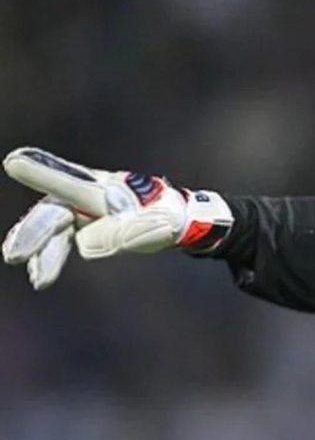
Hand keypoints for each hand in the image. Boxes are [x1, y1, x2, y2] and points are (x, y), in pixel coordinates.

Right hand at [2, 148, 232, 289]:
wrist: (173, 218)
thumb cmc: (163, 215)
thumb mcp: (152, 225)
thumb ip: (119, 233)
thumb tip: (82, 243)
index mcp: (105, 186)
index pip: (73, 183)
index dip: (44, 174)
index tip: (14, 162)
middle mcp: (86, 193)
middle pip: (53, 211)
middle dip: (34, 232)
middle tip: (16, 254)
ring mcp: (80, 208)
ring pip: (52, 228)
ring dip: (39, 251)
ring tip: (37, 277)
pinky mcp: (80, 224)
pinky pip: (58, 240)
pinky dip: (48, 256)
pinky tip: (39, 274)